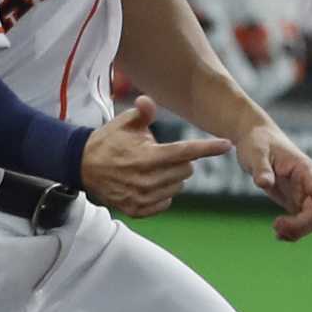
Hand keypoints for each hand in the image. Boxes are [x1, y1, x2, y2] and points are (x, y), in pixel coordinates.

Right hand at [80, 96, 234, 216]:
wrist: (83, 167)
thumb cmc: (110, 140)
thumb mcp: (125, 122)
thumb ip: (143, 112)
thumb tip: (147, 101)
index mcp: (148, 157)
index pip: (186, 152)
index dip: (208, 147)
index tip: (227, 144)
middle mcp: (147, 180)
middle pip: (186, 171)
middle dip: (183, 161)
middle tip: (165, 153)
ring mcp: (141, 198)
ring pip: (178, 187)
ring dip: (173, 177)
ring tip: (154, 168)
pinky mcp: (137, 210)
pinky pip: (165, 202)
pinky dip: (163, 193)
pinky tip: (150, 183)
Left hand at [236, 120, 311, 241]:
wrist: (254, 136)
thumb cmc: (257, 141)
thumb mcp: (256, 152)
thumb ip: (261, 168)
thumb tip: (264, 183)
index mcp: (304, 169)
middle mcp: (307, 182)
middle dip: (302, 225)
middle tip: (276, 226)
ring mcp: (300, 192)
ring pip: (309, 219)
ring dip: (298, 230)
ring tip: (276, 232)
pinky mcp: (291, 199)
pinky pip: (298, 220)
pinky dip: (292, 230)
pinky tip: (278, 234)